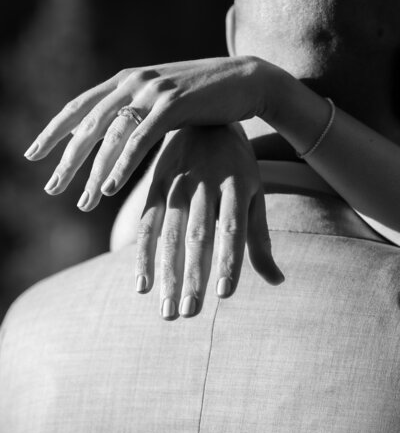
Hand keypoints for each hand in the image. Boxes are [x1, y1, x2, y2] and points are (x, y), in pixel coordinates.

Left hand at [24, 57, 281, 209]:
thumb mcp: (163, 100)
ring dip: (93, 172)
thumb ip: (137, 111)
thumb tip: (113, 134)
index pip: (80, 107)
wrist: (246, 79)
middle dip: (67, 160)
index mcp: (127, 80)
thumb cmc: (204, 95)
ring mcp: (153, 91)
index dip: (53, 131)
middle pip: (88, 125)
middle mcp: (134, 82)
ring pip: (111, 136)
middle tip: (51, 190)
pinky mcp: (174, 104)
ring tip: (83, 203)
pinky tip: (109, 189)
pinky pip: (140, 139)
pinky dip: (122, 165)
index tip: (32, 155)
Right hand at [135, 125, 283, 319]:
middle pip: (198, 234)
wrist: (207, 119)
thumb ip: (260, 238)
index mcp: (236, 184)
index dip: (228, 260)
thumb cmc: (237, 167)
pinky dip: (142, 254)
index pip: (233, 227)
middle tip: (188, 313)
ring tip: (167, 310)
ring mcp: (177, 182)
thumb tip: (278, 281)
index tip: (224, 294)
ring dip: (165, 272)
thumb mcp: (254, 194)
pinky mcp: (156, 182)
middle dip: (192, 275)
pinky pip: (146, 221)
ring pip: (169, 232)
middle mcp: (205, 183)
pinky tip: (142, 286)